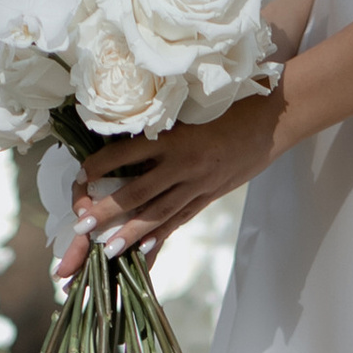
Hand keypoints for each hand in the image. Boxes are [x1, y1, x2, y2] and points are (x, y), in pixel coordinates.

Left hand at [73, 84, 287, 261]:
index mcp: (172, 136)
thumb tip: (126, 132)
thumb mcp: (189, 107)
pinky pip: (182, 217)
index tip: (80, 176)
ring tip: (108, 249)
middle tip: (81, 226)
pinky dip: (162, 232)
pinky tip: (145, 247)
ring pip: (158, 213)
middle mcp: (182, 163)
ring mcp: (198, 183)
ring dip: (130, 232)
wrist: (272, 116)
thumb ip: (161, 123)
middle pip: (136, 192)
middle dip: (106, 211)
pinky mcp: (211, 194)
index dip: (98, 167)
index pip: (123, 154)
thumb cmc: (229, 102)